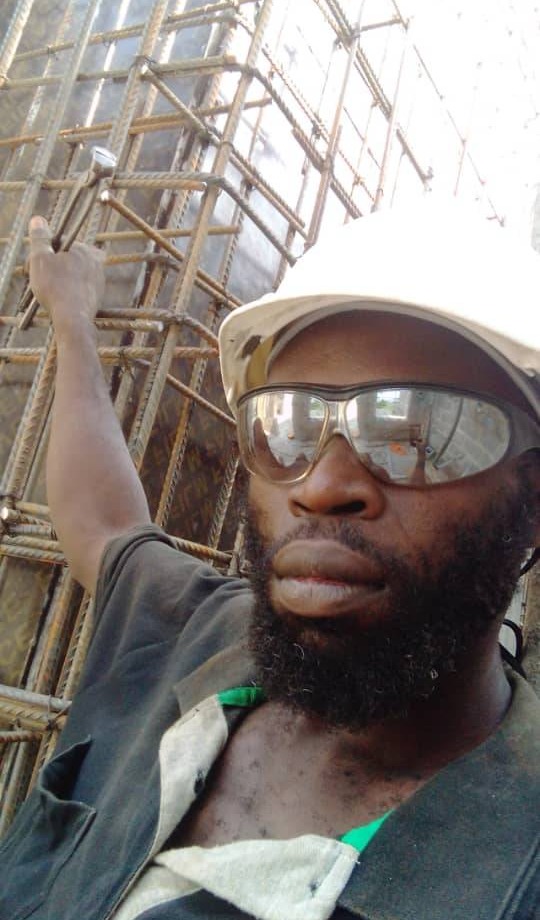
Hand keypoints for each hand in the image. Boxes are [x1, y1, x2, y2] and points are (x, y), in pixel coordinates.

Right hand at [28, 216, 104, 336]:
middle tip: (41, 277)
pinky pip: (79, 289)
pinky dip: (69, 291)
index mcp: (85, 250)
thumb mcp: (40, 259)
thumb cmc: (55, 287)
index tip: (36, 264)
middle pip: (69, 258)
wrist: (73, 319)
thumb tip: (38, 219)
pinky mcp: (97, 297)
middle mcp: (96, 264)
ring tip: (48, 290)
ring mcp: (99, 281)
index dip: (46, 251)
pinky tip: (59, 299)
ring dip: (61, 278)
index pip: (62, 242)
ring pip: (74, 274)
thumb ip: (40, 238)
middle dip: (54, 265)